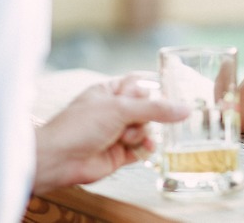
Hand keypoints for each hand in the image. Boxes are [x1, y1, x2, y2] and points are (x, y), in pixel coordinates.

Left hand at [32, 74, 189, 192]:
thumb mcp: (120, 109)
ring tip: (128, 137)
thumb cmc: (79, 126)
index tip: (174, 92)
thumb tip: (185, 109)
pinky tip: (145, 148)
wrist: (58, 159)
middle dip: (148, 116)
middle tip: (141, 118)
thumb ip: (155, 109)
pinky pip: (142, 148)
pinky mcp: (119, 153)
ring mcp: (117, 133)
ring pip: (146, 129)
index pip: (140, 85)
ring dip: (142, 133)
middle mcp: (114, 111)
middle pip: (147, 109)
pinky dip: (145, 148)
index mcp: (110, 92)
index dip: (155, 89)